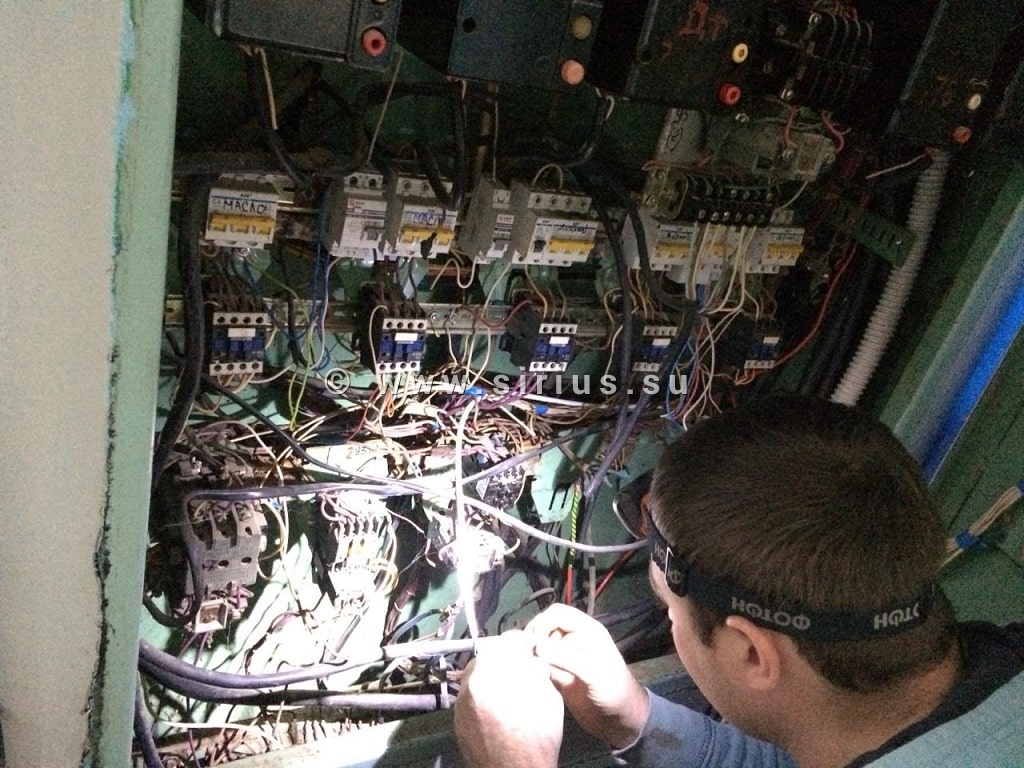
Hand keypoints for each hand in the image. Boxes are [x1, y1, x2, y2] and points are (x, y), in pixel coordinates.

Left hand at [454, 630, 563, 767]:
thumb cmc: (537, 738)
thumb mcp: (547, 696)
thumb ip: (535, 669)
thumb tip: (530, 658)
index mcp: (492, 671)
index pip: (506, 641)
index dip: (521, 642)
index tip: (529, 648)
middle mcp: (471, 682)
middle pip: (488, 655)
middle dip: (504, 657)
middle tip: (520, 666)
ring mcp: (462, 700)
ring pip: (477, 674)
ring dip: (492, 674)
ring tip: (509, 687)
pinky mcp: (458, 717)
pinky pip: (471, 694)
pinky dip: (484, 692)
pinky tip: (499, 704)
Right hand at [526, 604, 649, 748]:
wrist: (618, 720)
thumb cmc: (613, 691)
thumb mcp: (593, 672)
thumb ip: (565, 658)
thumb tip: (536, 647)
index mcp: (587, 630)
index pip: (557, 614)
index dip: (543, 624)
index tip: (536, 645)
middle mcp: (574, 639)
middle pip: (545, 627)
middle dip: (536, 638)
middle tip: (531, 656)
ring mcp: (566, 657)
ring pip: (541, 645)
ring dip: (534, 654)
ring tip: (533, 668)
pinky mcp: (559, 673)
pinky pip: (542, 663)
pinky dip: (535, 667)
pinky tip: (535, 676)